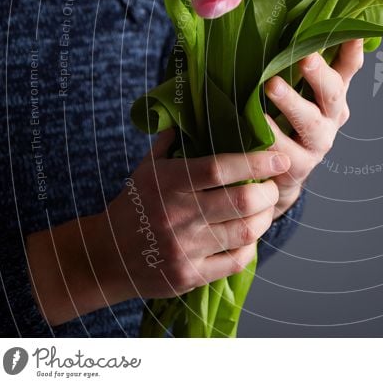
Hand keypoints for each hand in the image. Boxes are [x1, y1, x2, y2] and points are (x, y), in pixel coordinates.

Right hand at [27, 133, 290, 325]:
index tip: (279, 157)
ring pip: (246, 231)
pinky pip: (236, 260)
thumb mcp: (148, 167)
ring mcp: (184, 249)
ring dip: (265, 218)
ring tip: (264, 210)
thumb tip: (202, 108)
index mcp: (169, 183)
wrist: (103, 256)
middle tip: (272, 187)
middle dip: (269, 192)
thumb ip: (175, 141)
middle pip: (243, 201)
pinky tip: (247, 237)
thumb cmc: (135, 205)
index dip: (256, 162)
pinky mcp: (189, 276)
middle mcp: (177, 216)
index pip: (221, 168)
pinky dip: (250, 247)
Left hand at [264, 39, 363, 215]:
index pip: (349, 67)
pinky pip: (285, 149)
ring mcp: (318, 143)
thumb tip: (290, 21)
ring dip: (292, 102)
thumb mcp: (296, 90)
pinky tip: (256, 121)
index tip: (350, 32)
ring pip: (310, 122)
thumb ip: (298, 63)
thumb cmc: (286, 121)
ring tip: (272, 86)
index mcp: (334, 94)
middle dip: (320, 75)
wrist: (280, 172)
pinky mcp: (300, 165)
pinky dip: (271, 134)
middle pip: (333, 93)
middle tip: (304, 57)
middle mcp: (332, 117)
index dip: (351, 50)